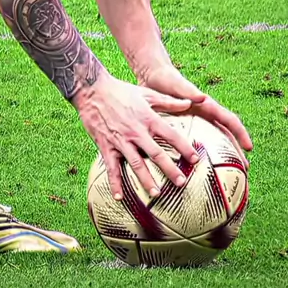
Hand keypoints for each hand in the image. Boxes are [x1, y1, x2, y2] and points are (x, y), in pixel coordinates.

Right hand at [71, 72, 199, 199]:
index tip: (195, 159)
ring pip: (136, 164)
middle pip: (157, 154)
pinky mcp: (106, 146)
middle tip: (181, 183)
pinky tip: (119, 197)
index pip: (172, 135)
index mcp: (148, 118)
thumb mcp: (147, 93)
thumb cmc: (121, 90)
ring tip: (156, 193)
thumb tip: (190, 102)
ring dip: (146, 180)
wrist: (92, 90)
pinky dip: (115, 183)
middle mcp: (137, 132)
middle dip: (170, 170)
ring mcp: (121, 141)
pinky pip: (111, 168)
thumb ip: (169, 101)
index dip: (185, 148)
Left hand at [138, 65, 252, 168]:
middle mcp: (205, 115)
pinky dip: (200, 154)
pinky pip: (196, 142)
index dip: (241, 134)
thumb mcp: (178, 86)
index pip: (229, 121)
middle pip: (225, 135)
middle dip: (236, 151)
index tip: (249, 148)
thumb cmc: (166, 79)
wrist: (153, 76)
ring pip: (213, 141)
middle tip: (244, 169)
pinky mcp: (185, 126)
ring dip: (221, 156)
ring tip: (226, 175)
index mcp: (207, 106)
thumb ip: (189, 91)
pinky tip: (196, 170)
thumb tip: (202, 97)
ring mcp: (196, 121)